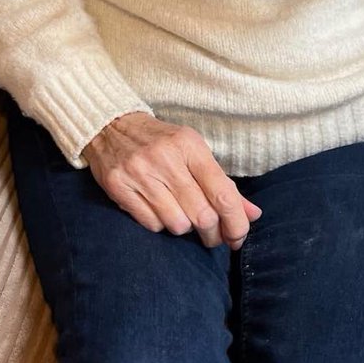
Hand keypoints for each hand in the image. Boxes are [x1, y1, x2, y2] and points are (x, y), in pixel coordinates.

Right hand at [82, 111, 261, 249]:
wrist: (110, 125)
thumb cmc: (161, 142)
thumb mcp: (193, 152)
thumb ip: (223, 183)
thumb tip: (253, 214)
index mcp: (189, 145)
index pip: (223, 194)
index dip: (236, 224)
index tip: (237, 237)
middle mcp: (165, 158)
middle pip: (202, 216)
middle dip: (212, 233)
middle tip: (211, 234)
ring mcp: (139, 172)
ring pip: (177, 225)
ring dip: (184, 227)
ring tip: (180, 214)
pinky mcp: (117, 185)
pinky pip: (151, 224)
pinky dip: (159, 224)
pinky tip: (157, 209)